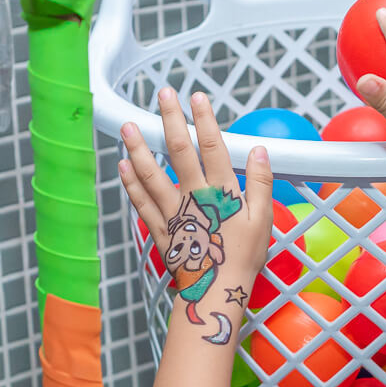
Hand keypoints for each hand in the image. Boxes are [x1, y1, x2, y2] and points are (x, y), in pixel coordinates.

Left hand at [119, 89, 273, 325]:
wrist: (217, 292)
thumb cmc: (245, 257)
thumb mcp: (264, 220)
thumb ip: (262, 183)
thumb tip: (259, 150)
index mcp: (223, 192)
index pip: (213, 147)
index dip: (204, 119)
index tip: (196, 97)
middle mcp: (194, 196)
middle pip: (179, 151)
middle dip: (170, 119)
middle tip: (162, 94)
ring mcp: (173, 211)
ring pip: (151, 174)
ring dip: (138, 147)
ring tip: (127, 126)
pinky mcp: (160, 228)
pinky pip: (140, 202)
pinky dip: (130, 183)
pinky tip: (121, 166)